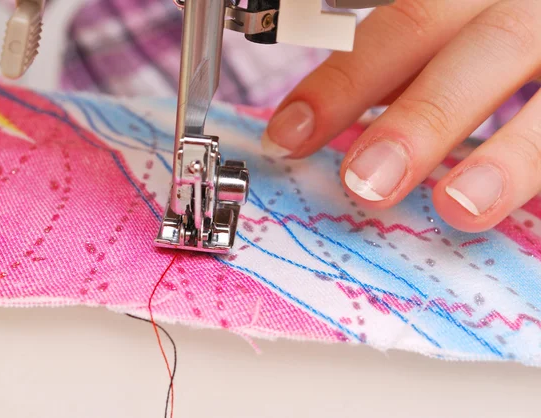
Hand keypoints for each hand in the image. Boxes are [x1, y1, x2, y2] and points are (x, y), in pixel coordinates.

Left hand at [262, 0, 540, 232]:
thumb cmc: (493, 38)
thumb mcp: (447, 36)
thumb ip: (397, 67)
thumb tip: (308, 120)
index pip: (404, 25)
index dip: (343, 83)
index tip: (289, 136)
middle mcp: (525, 9)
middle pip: (481, 50)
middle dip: (419, 120)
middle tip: (364, 181)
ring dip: (505, 158)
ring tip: (457, 206)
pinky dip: (536, 171)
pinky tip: (507, 210)